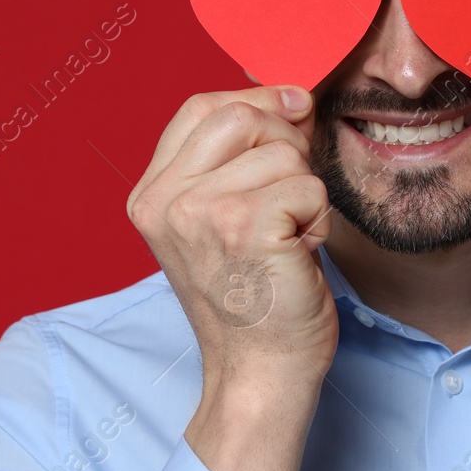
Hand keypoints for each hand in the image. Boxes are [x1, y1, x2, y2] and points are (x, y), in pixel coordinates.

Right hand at [126, 85, 338, 386]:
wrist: (261, 373)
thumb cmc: (255, 298)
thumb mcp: (225, 219)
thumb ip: (241, 157)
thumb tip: (293, 97)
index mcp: (151, 195)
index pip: (203, 107)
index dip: (257, 99)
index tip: (294, 113)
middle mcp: (165, 201)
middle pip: (242, 115)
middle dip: (286, 146)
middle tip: (291, 201)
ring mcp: (200, 212)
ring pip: (284, 152)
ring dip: (306, 193)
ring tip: (289, 240)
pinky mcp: (245, 227)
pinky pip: (308, 186)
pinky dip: (319, 219)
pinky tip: (299, 254)